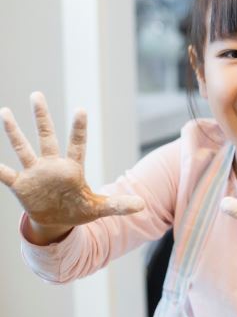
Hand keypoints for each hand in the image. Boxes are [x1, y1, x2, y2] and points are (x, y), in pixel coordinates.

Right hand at [0, 92, 144, 228]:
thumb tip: (143, 205)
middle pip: (47, 137)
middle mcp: (52, 165)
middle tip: (37, 95)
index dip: (78, 129)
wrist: (57, 221)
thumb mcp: (100, 208)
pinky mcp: (21, 185)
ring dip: (14, 132)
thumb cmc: (79, 209)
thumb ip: (119, 205)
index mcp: (72, 168)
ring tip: (5, 112)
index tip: (81, 109)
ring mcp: (35, 173)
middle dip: (42, 117)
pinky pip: (6, 174)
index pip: (77, 144)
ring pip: (23, 148)